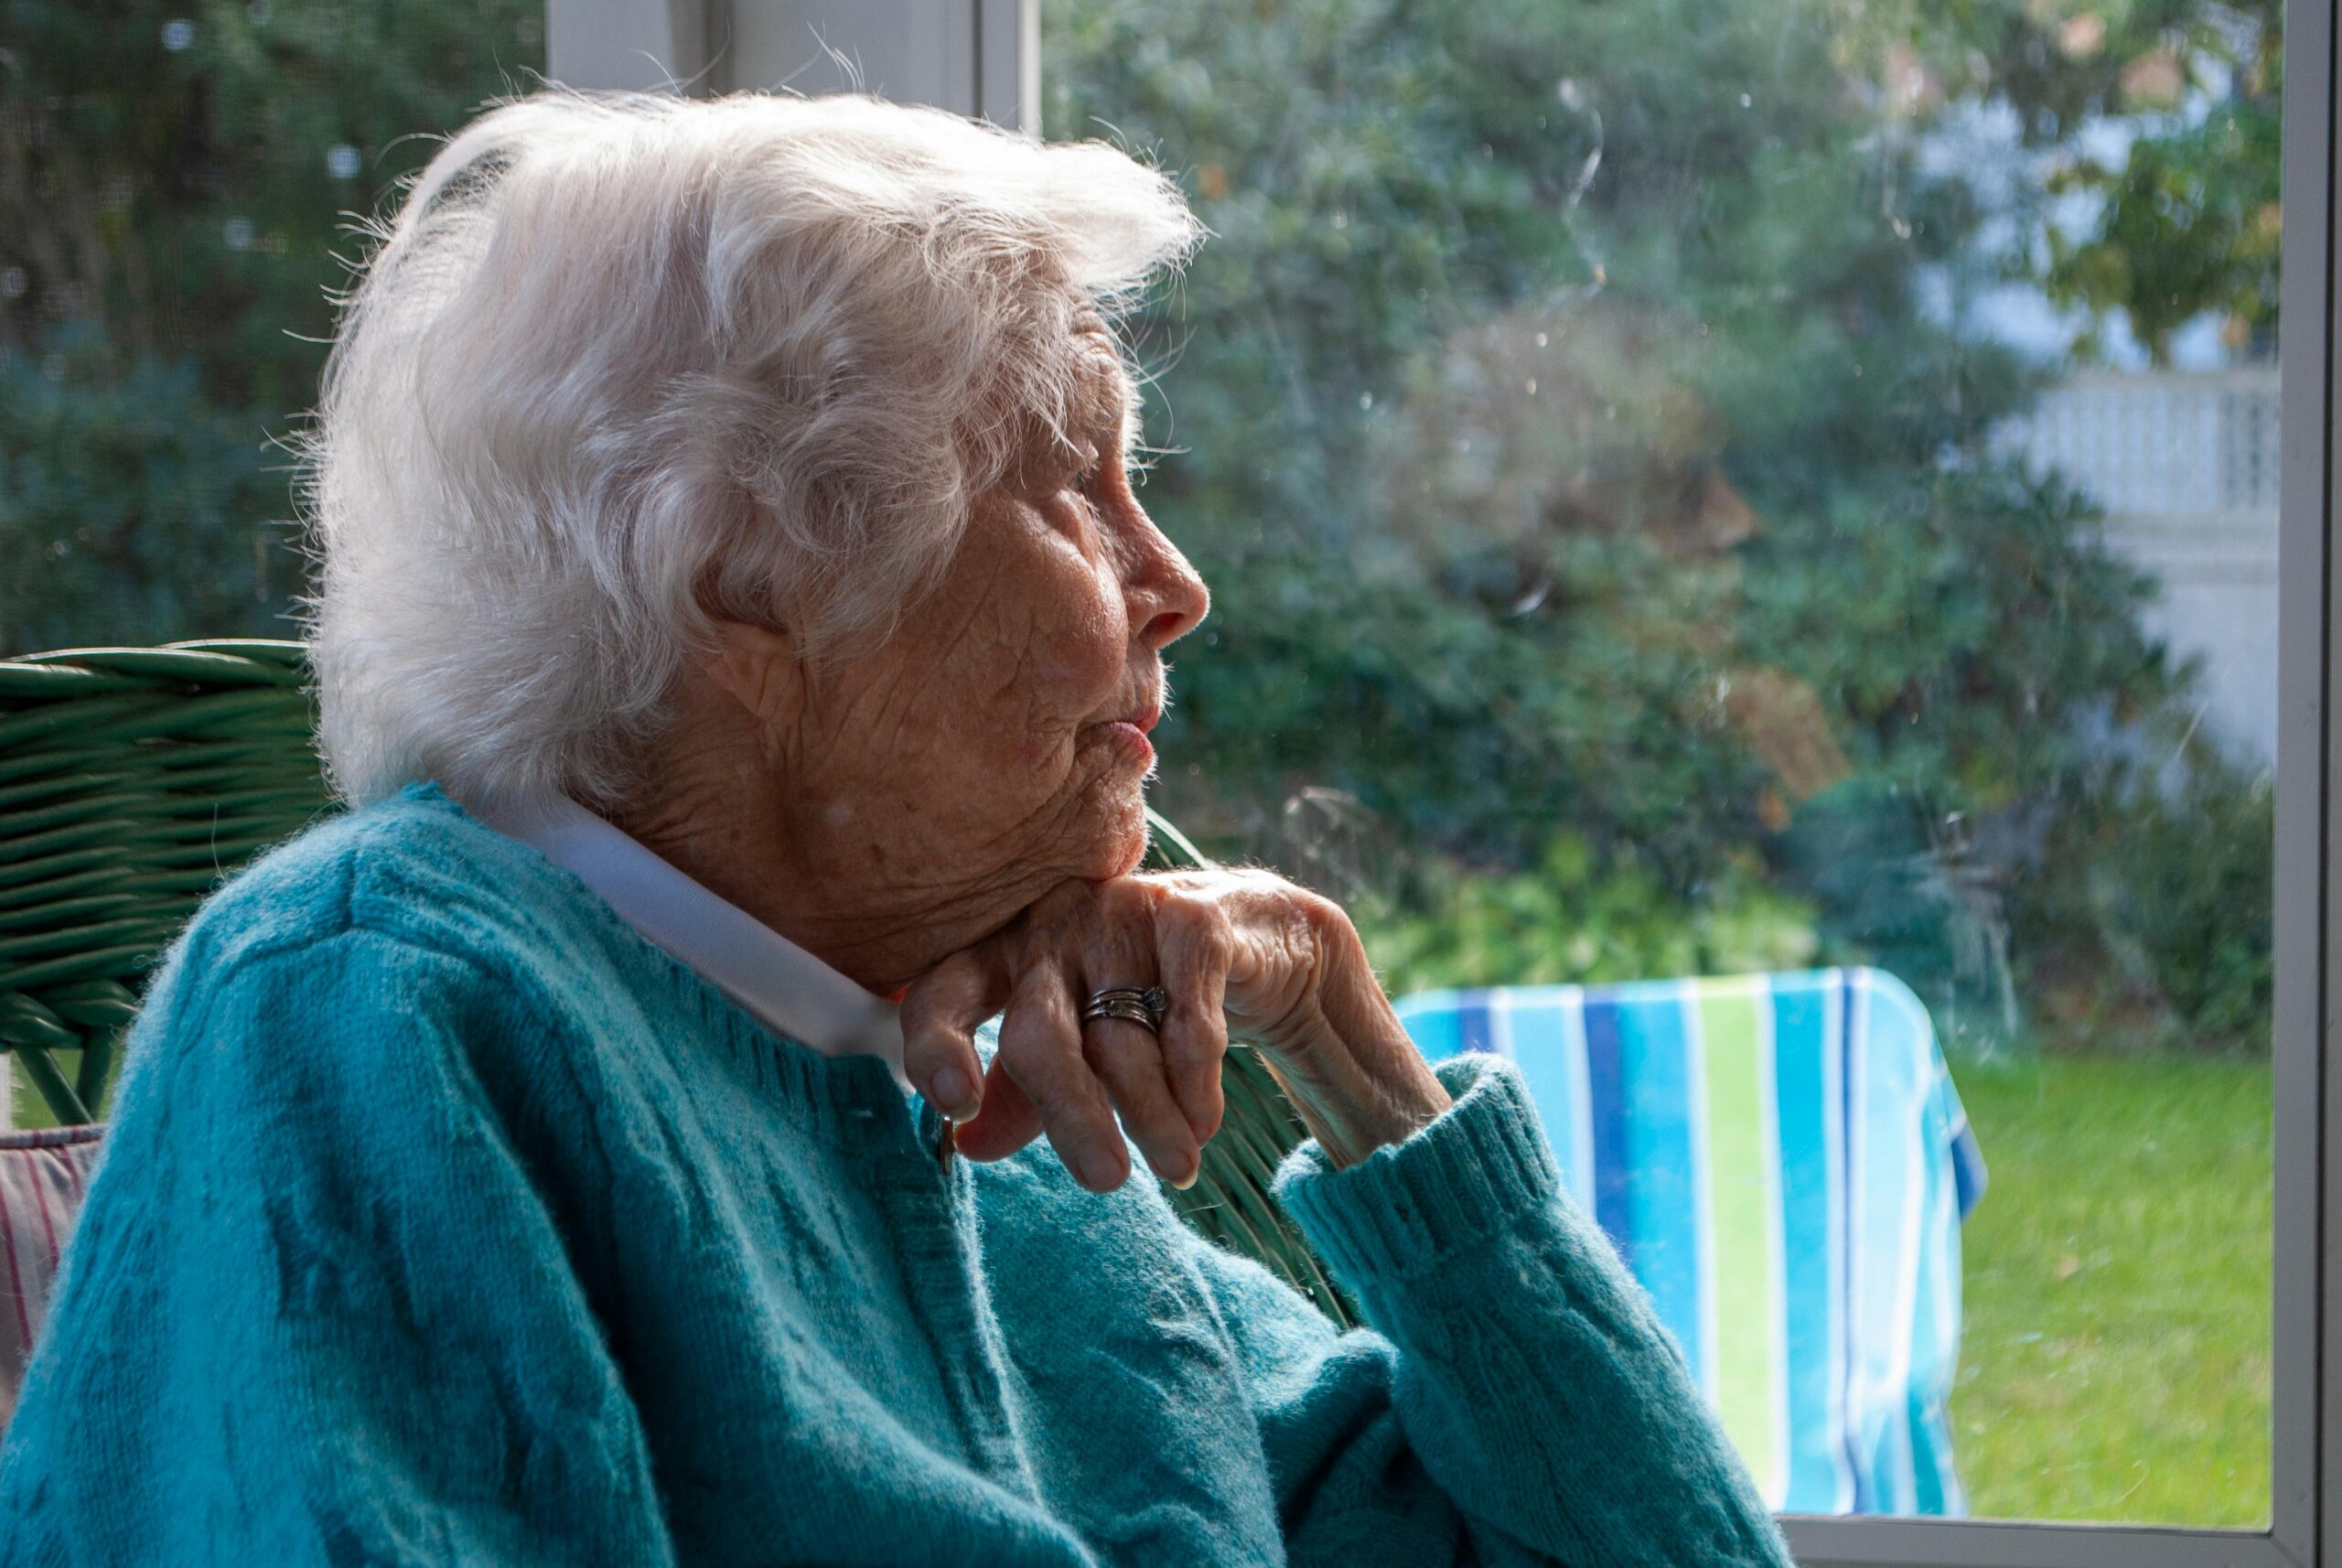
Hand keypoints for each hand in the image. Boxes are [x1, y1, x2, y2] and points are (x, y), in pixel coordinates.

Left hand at [899, 869, 1452, 1190]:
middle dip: (1072, 1114)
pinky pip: (1186, 1016)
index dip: (937, 1045)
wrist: (1254, 939)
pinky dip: (1195, 1079)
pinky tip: (1203, 1120)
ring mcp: (1121, 914)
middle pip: (1040, 1033)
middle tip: (1106, 1181)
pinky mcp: (1192, 917)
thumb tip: (967, 1145)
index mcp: (1005, 954)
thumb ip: (1022, 1092)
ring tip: (1177, 1164)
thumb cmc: (1141, 997)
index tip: (955, 1107)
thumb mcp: (1076, 1045)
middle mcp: (1052, 927)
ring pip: (1123, 1038)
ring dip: (1152, 1116)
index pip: (944, 992)